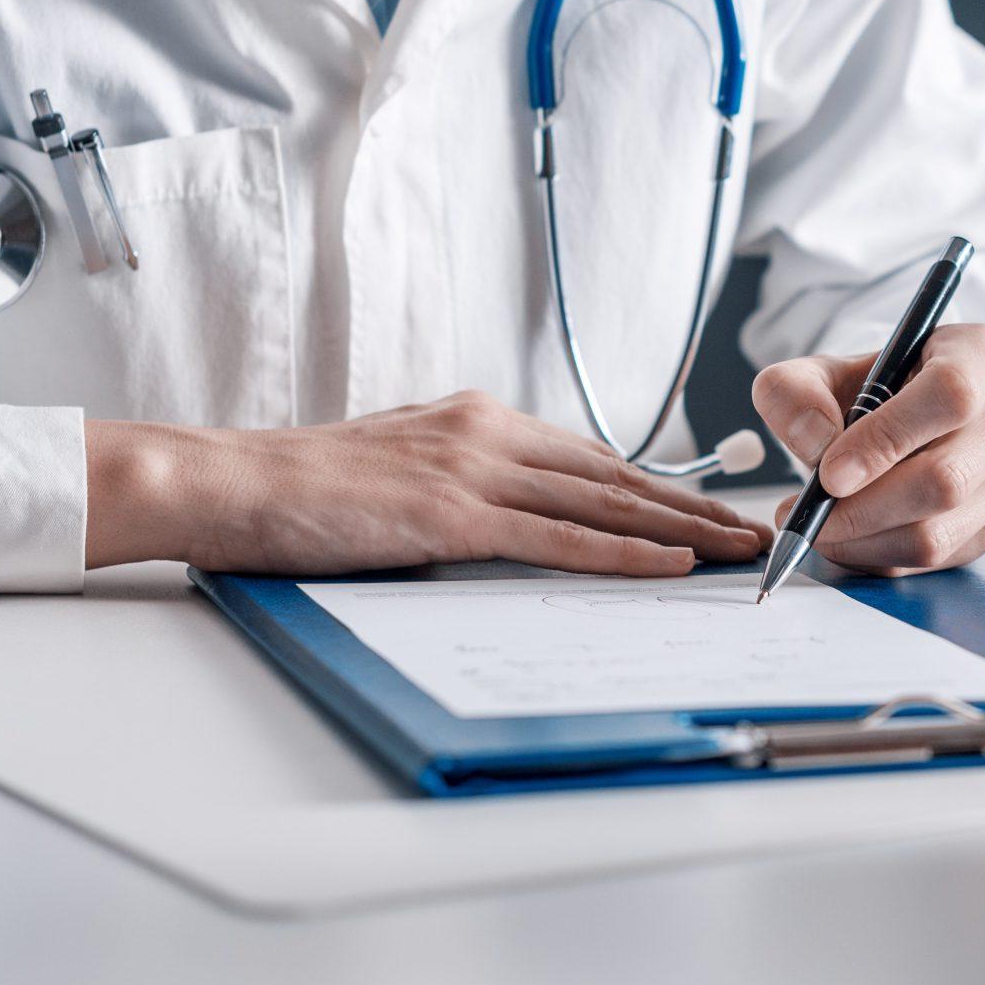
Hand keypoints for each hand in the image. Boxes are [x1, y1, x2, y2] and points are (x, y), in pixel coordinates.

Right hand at [84, 391, 773, 575]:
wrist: (230, 480)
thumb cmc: (303, 489)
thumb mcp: (402, 471)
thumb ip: (463, 484)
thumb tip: (512, 521)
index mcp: (478, 419)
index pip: (591, 456)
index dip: (658, 485)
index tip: (710, 508)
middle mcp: (489, 432)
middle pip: (617, 474)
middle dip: (694, 506)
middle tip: (755, 530)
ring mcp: (475, 470)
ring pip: (605, 502)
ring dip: (682, 530)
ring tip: (738, 551)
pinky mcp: (454, 514)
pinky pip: (560, 539)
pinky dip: (624, 553)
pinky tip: (672, 564)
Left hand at [750, 323, 984, 574]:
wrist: (901, 419)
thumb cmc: (866, 391)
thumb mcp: (817, 373)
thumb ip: (794, 393)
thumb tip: (816, 443)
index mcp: (976, 352)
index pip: (950, 395)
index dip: (888, 438)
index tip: (830, 473)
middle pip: (947, 478)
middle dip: (864, 508)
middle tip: (807, 515)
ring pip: (941, 532)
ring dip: (865, 541)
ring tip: (819, 526)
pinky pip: (937, 560)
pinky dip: (880, 557)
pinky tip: (850, 538)